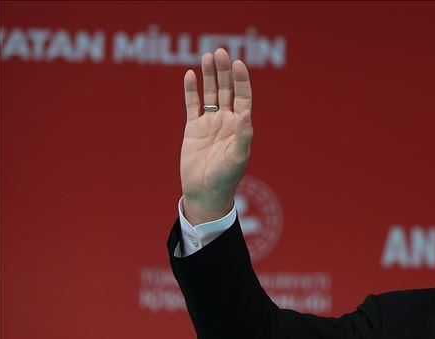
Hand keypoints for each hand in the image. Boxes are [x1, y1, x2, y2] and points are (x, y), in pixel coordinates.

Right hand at [180, 48, 253, 224]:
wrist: (205, 192)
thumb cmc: (225, 178)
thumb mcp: (237, 157)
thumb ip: (242, 135)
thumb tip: (245, 113)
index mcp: (240, 126)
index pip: (242, 97)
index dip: (241, 80)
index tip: (238, 63)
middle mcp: (226, 121)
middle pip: (226, 90)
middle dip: (224, 71)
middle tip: (220, 51)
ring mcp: (209, 123)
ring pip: (210, 93)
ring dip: (209, 75)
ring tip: (207, 56)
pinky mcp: (193, 128)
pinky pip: (192, 104)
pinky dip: (190, 90)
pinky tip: (189, 75)